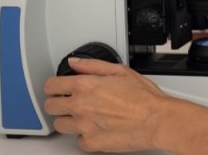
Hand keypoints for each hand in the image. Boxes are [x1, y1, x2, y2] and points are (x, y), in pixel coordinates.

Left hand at [43, 57, 171, 152]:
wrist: (156, 120)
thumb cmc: (144, 98)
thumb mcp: (121, 71)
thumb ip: (93, 65)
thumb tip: (75, 63)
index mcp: (85, 86)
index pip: (51, 86)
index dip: (54, 86)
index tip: (58, 88)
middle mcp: (80, 106)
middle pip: (51, 106)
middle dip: (58, 102)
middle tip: (71, 102)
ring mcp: (83, 126)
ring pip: (60, 125)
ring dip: (69, 120)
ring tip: (84, 116)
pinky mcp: (90, 143)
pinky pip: (77, 140)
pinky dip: (85, 135)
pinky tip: (97, 128)